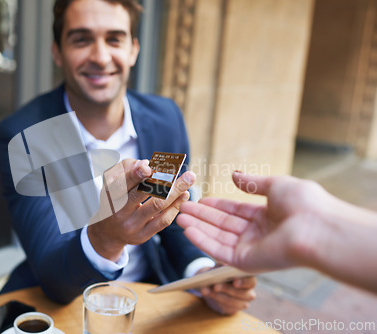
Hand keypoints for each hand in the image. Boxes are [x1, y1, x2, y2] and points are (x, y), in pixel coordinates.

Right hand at [88, 159, 195, 260]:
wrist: (108, 231)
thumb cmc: (115, 198)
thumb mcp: (113, 181)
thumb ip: (128, 167)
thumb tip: (147, 163)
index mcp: (109, 195)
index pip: (122, 184)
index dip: (135, 175)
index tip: (149, 168)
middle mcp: (118, 211)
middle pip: (142, 194)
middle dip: (166, 182)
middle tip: (186, 173)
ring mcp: (131, 225)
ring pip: (156, 206)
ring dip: (176, 191)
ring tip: (189, 180)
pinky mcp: (142, 235)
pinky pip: (162, 221)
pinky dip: (175, 206)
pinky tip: (184, 195)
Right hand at [177, 172, 332, 271]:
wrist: (317, 229)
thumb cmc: (304, 204)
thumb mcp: (276, 185)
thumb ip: (252, 182)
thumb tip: (233, 175)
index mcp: (267, 217)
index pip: (235, 211)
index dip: (216, 205)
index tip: (199, 199)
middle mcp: (258, 234)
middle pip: (223, 224)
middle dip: (202, 215)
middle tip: (181, 207)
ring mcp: (251, 249)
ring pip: (218, 237)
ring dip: (197, 227)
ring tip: (179, 217)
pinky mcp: (246, 261)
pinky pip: (219, 250)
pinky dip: (203, 241)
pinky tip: (188, 230)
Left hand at [198, 268, 255, 314]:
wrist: (214, 284)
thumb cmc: (220, 272)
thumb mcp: (221, 266)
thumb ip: (224, 265)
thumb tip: (225, 265)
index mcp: (249, 280)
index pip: (251, 282)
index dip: (243, 283)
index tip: (234, 282)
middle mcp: (249, 293)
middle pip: (241, 294)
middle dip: (227, 289)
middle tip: (215, 286)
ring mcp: (242, 303)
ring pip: (231, 302)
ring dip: (217, 295)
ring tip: (205, 290)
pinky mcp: (233, 310)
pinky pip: (225, 307)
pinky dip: (214, 300)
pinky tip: (207, 294)